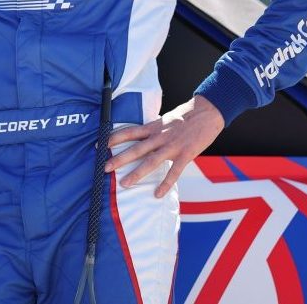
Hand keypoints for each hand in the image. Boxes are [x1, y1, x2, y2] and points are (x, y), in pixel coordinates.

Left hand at [105, 95, 224, 197]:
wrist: (207, 112)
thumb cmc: (186, 116)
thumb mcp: (164, 120)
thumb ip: (153, 130)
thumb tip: (141, 136)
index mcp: (153, 127)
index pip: (128, 132)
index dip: (113, 138)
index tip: (99, 144)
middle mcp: (159, 136)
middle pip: (135, 149)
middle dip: (119, 159)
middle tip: (104, 167)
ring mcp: (172, 146)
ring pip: (150, 162)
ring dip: (136, 173)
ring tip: (124, 184)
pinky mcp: (185, 154)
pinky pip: (174, 172)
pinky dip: (165, 184)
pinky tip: (157, 194)